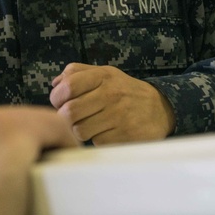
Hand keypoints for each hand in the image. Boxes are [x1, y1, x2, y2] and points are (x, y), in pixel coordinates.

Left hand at [49, 62, 174, 144]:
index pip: (68, 87)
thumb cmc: (123, 90)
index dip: (57, 98)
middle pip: (70, 112)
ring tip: (87, 126)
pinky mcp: (126, 135)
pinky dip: (96, 139)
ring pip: (80, 131)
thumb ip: (77, 73)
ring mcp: (120, 116)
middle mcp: (111, 94)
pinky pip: (97, 142)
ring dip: (79, 131)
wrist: (160, 108)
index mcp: (103, 76)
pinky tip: (104, 132)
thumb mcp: (104, 74)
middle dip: (64, 118)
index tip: (60, 103)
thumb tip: (55, 84)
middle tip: (71, 119)